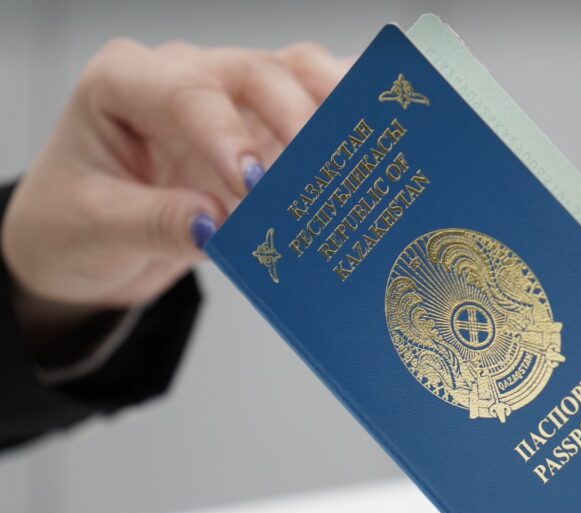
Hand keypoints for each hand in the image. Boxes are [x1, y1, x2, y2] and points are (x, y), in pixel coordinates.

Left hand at [2, 39, 351, 349]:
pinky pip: (312, 106)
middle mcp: (182, 77)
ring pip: (294, 75)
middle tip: (318, 173)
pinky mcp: (263, 129)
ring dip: (333, 106)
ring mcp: (228, 99)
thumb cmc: (71, 222)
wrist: (85, 243)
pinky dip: (346, 112)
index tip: (252, 182)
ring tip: (365, 143)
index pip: (185, 91)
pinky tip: (381, 126)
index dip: (225, 132)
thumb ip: (155, 222)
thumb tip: (219, 223)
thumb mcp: (94, 230)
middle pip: (253, 72)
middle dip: (294, 119)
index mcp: (124, 84)